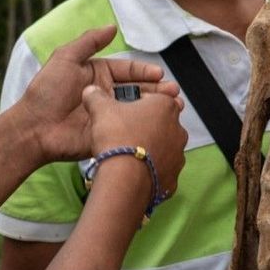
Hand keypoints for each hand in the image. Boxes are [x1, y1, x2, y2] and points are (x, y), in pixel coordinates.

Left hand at [13, 26, 181, 163]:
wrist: (34, 127)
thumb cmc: (47, 91)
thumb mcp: (66, 59)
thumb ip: (89, 42)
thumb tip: (112, 26)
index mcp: (97, 75)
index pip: (128, 71)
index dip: (144, 72)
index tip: (160, 74)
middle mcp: (105, 95)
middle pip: (138, 91)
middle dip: (157, 91)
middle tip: (174, 93)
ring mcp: (108, 116)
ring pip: (138, 110)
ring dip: (156, 108)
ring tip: (174, 107)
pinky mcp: (108, 136)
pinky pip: (130, 130)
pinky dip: (146, 128)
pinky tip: (160, 126)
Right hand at [82, 85, 187, 199]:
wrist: (124, 178)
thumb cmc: (117, 139)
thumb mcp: (101, 109)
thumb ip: (96, 96)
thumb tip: (91, 91)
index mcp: (166, 106)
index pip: (154, 98)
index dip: (136, 103)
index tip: (123, 111)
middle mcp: (178, 129)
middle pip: (160, 123)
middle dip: (144, 126)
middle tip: (123, 132)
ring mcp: (178, 155)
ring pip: (163, 147)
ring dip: (149, 148)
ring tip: (127, 153)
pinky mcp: (173, 177)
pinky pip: (161, 170)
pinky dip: (150, 170)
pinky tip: (134, 170)